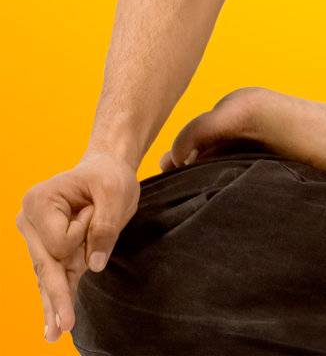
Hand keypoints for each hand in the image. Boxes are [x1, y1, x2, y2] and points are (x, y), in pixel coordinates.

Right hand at [16, 152, 140, 342]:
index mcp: (39, 202)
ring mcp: (39, 240)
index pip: (58, 241)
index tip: (91, 209)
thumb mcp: (115, 191)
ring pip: (48, 278)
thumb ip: (105, 226)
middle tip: (64, 325)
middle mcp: (31, 223)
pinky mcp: (53, 252)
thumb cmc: (108, 175)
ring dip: (54, 305)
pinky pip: (54, 279)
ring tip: (54, 333)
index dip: (82, 233)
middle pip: (47, 265)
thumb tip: (94, 265)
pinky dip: (55, 302)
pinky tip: (53, 325)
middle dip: (57, 294)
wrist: (107, 169)